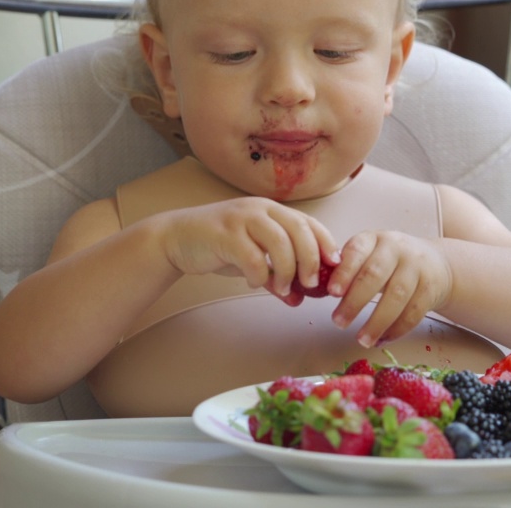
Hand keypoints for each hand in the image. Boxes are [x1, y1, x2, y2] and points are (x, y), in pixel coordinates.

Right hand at [157, 197, 337, 303]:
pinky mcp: (224, 234)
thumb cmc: (220, 246)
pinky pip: (252, 257)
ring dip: (286, 270)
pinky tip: (253, 282)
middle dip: (310, 260)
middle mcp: (260, 209)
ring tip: (281, 288)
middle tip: (309, 284)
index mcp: (272, 210)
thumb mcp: (253, 258)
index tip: (333, 267)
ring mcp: (241, 218)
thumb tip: (299, 300)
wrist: (177, 238)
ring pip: (279, 242)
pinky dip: (258, 275)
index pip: (309, 222)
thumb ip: (277, 276)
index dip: (325, 244)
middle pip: (299, 230)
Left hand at [327, 231, 452, 347]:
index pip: (357, 251)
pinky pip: (414, 312)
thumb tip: (318, 287)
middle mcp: (397, 249)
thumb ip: (348, 267)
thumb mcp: (370, 255)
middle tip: (338, 322)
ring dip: (377, 322)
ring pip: (396, 297)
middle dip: (354, 301)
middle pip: (375, 275)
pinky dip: (396, 330)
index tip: (332, 292)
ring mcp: (417, 268)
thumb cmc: (391, 262)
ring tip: (362, 340)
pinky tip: (382, 340)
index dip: (344, 271)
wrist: (436, 264)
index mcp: (375, 239)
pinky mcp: (431, 289)